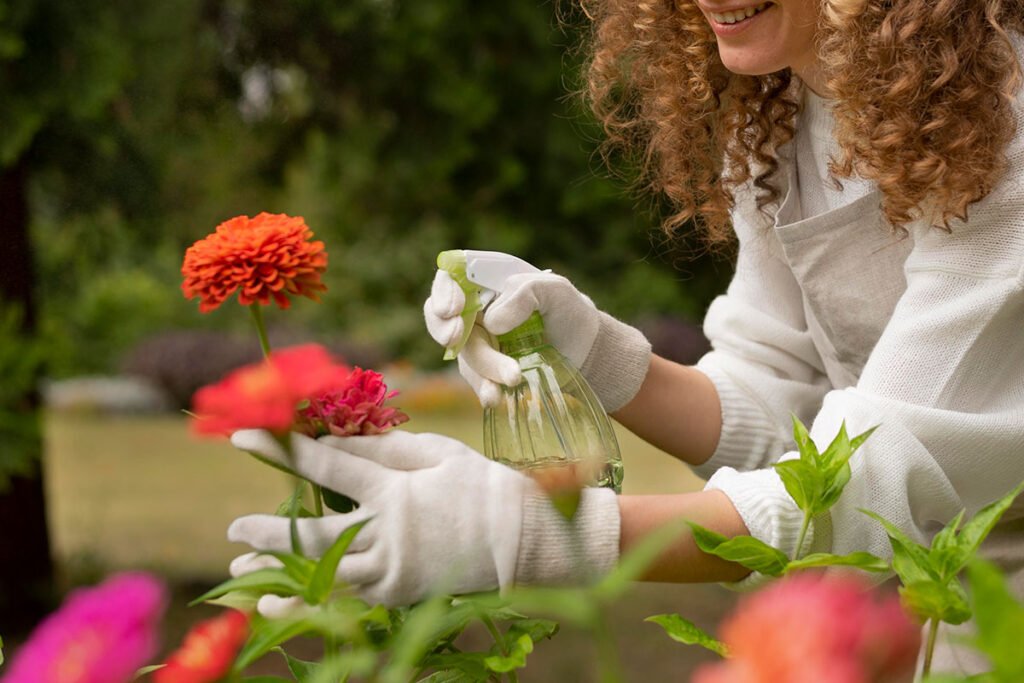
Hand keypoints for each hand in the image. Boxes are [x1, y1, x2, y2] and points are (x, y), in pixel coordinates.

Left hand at [227, 429, 620, 610]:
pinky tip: (279, 600)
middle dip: (267, 533)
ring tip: (241, 576)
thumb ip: (383, 448)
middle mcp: (387, 535)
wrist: (525, 539)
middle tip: (231, 532)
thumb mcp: (436, 453)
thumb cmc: (480, 484)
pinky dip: (311, 597)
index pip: (326, 467)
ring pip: (322, 577)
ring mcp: (393, 571)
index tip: (244, 438)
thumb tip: (334, 439)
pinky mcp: (400, 593)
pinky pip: (347, 594)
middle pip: (312, 536)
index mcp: (395, 491)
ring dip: (279, 575)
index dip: (282, 451)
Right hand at [424, 267, 650, 410]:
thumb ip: (525, 292)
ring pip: (463, 353)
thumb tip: (491, 323)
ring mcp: (478, 341)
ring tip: (515, 377)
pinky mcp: (486, 370)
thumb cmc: (570, 312)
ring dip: (485, 366)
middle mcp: (476, 309)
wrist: (585, 353)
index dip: (444, 291)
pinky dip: (483, 388)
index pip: (450, 277)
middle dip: (443, 329)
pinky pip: (474, 380)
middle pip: (441, 316)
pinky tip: (495, 397)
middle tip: (457, 339)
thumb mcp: (556, 291)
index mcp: (488, 280)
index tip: (454, 309)